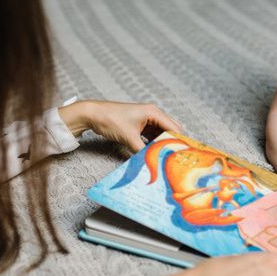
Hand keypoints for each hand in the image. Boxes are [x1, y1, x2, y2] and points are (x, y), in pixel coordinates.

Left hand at [58, 100, 181, 152]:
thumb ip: (142, 151)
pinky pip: (152, 136)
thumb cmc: (110, 120)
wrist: (92, 114)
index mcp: (153, 112)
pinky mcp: (139, 125)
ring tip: (167, 159)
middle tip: (176, 159)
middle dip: (172, 143)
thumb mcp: (128, 138)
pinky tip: (154, 154)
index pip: (173, 128)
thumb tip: (151, 163)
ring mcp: (146, 120)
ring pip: (161, 134)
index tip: (183, 154)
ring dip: (162, 145)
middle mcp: (153, 114)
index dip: (179, 141)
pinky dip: (153, 144)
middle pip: (170, 131)